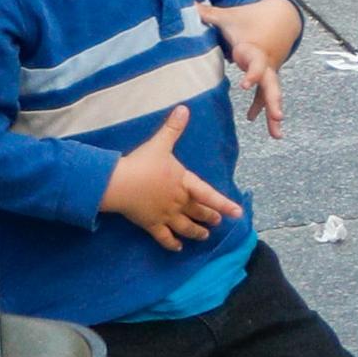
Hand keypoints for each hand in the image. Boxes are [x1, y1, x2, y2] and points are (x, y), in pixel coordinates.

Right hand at [96, 113, 240, 247]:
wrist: (119, 183)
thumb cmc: (142, 163)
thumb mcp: (160, 143)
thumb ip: (173, 128)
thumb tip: (184, 108)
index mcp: (184, 182)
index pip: (209, 194)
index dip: (225, 204)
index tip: (238, 213)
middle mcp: (178, 201)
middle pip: (198, 212)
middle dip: (210, 217)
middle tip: (218, 221)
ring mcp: (165, 215)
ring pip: (185, 227)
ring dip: (196, 232)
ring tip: (205, 236)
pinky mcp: (150, 225)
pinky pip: (164, 238)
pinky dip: (172, 244)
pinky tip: (178, 248)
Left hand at [217, 0, 298, 127]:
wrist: (281, 16)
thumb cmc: (250, 18)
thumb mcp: (229, 16)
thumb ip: (207, 14)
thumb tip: (185, 5)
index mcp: (252, 49)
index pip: (255, 62)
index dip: (252, 73)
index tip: (245, 85)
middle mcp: (264, 62)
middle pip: (271, 83)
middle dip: (274, 101)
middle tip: (278, 116)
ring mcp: (268, 71)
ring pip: (272, 94)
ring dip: (274, 113)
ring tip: (277, 134)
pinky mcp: (267, 76)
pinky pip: (267, 95)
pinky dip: (265, 109)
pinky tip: (262, 124)